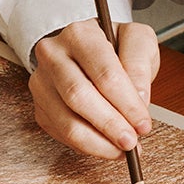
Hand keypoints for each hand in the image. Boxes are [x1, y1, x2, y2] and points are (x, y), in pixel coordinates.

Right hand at [31, 18, 158, 159]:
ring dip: (98, 142)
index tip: (143, 123)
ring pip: (66, 121)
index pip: (104, 73)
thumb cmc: (116, 46)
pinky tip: (105, 145)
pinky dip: (86, 145)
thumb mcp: (139, 41)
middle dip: (109, 125)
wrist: (92, 51)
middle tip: (131, 141)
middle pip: (79, 97)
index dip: (126, 103)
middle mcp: (53, 55)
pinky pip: (60, 133)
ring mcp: (42, 81)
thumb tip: (139, 99)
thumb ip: (140, 63)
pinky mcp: (40, 105)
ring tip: (121, 149)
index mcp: (79, 34)